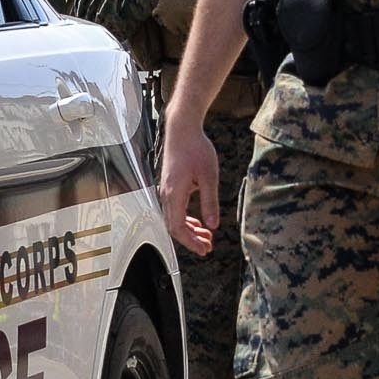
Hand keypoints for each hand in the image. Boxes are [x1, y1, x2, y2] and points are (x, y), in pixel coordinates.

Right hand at [157, 114, 219, 255]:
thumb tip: (213, 225)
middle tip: (209, 248)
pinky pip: (175, 210)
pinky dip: (186, 220)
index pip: (177, 227)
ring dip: (190, 231)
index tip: (205, 249)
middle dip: (191, 240)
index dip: (190, 242)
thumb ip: (210, 202)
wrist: (182, 130)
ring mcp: (166, 191)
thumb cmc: (195, 149)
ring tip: (207, 237)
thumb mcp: (209, 176)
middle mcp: (166, 195)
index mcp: (174, 194)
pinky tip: (199, 222)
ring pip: (174, 219)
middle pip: (174, 227)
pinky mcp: (170, 187)